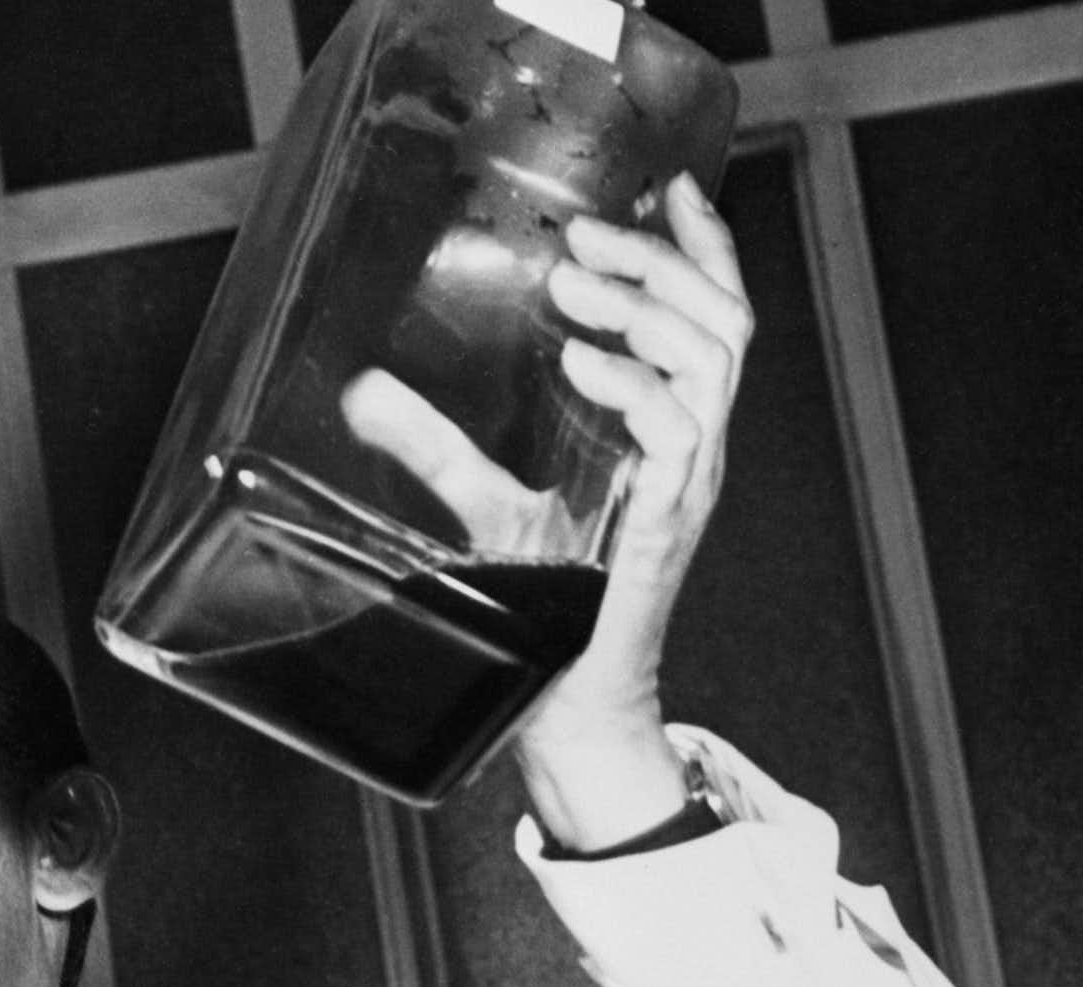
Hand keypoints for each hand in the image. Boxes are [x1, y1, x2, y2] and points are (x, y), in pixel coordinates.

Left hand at [343, 174, 752, 847]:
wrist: (566, 705)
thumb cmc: (545, 612)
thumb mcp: (482, 503)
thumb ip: (433, 445)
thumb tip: (361, 391)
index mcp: (670, 436)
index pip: (714, 322)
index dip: (702, 249)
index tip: (666, 186)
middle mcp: (693, 453)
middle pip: (722, 323)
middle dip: (660, 261)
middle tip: (585, 237)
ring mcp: (686, 487)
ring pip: (713, 363)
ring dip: (645, 309)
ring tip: (575, 288)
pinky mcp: (663, 526)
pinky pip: (679, 436)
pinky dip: (635, 386)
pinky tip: (583, 362)